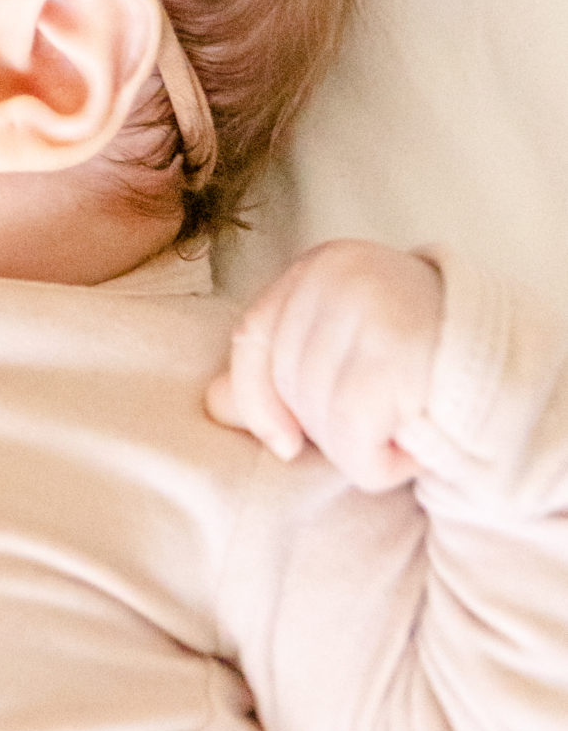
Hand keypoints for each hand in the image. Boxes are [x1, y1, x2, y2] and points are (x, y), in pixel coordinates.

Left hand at [205, 241, 445, 491]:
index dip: (257, 401)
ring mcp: (366, 309)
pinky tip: (413, 446)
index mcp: (320, 265)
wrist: (518, 372)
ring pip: (317, 416)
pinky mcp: (391, 354)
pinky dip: (378, 464)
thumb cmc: (423, 363)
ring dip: (358, 447)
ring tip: (403, 428)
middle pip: (286, 383)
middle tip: (381, 424)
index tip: (283, 444)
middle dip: (326, 427)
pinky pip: (352, 438)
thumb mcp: (344, 353)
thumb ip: (277, 373)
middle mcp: (337, 275)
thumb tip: (211, 405)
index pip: (252, 338)